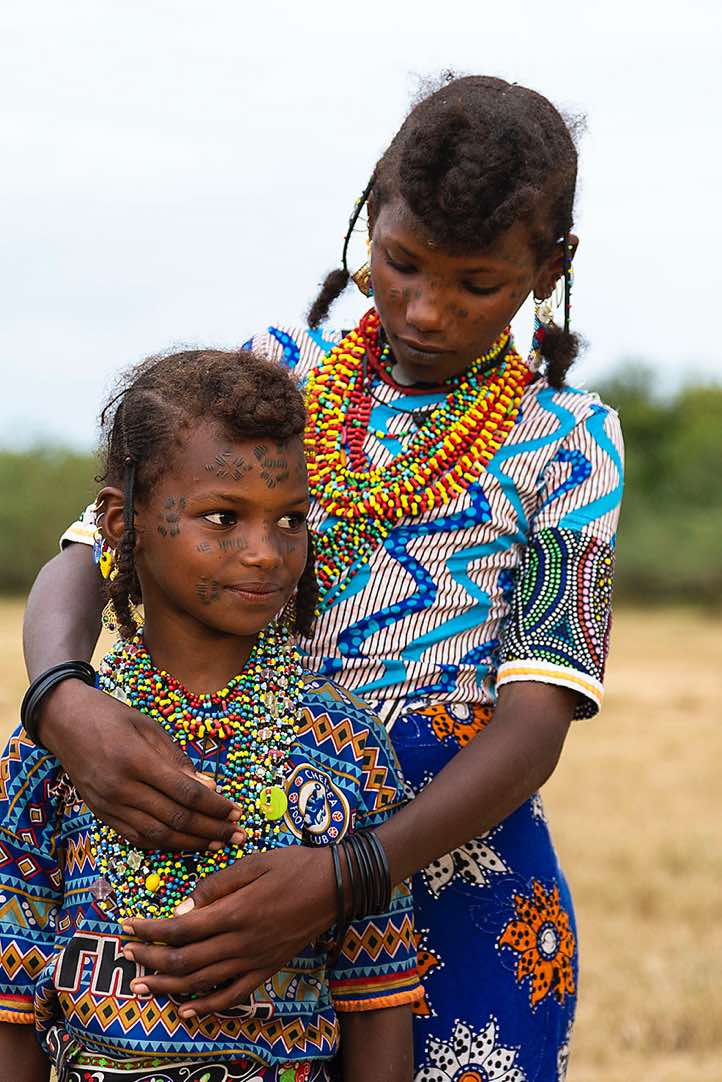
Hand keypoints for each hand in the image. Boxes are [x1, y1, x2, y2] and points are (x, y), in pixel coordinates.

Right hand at [38, 679, 241, 849]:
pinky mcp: (101, 814)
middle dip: (211, 830)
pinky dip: (164, 844)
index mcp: (137, 761)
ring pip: (158, 835)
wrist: (64, 722)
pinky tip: (184, 843)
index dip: (215, 807)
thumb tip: (209, 787)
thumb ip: (179, 760)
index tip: (236, 812)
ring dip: (192, 843)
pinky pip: (137, 837)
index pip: (186, 793)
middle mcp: (122, 788)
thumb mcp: (150, 728)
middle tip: (237, 835)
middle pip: (176, 819)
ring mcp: (109, 805)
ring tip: (217, 844)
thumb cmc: (111, 717)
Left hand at [121, 845, 335, 1015]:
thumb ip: (216, 886)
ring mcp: (254, 960)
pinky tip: (186, 1009)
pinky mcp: (266, 969)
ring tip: (140, 985)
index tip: (129, 925)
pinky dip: (207, 1006)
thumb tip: (183, 909)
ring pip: (202, 982)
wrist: (335, 887)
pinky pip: (232, 996)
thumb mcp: (254, 863)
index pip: (181, 928)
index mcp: (236, 911)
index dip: (151, 930)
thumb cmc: (294, 866)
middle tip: (126, 953)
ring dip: (167, 985)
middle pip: (185, 959)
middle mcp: (242, 942)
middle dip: (150, 958)